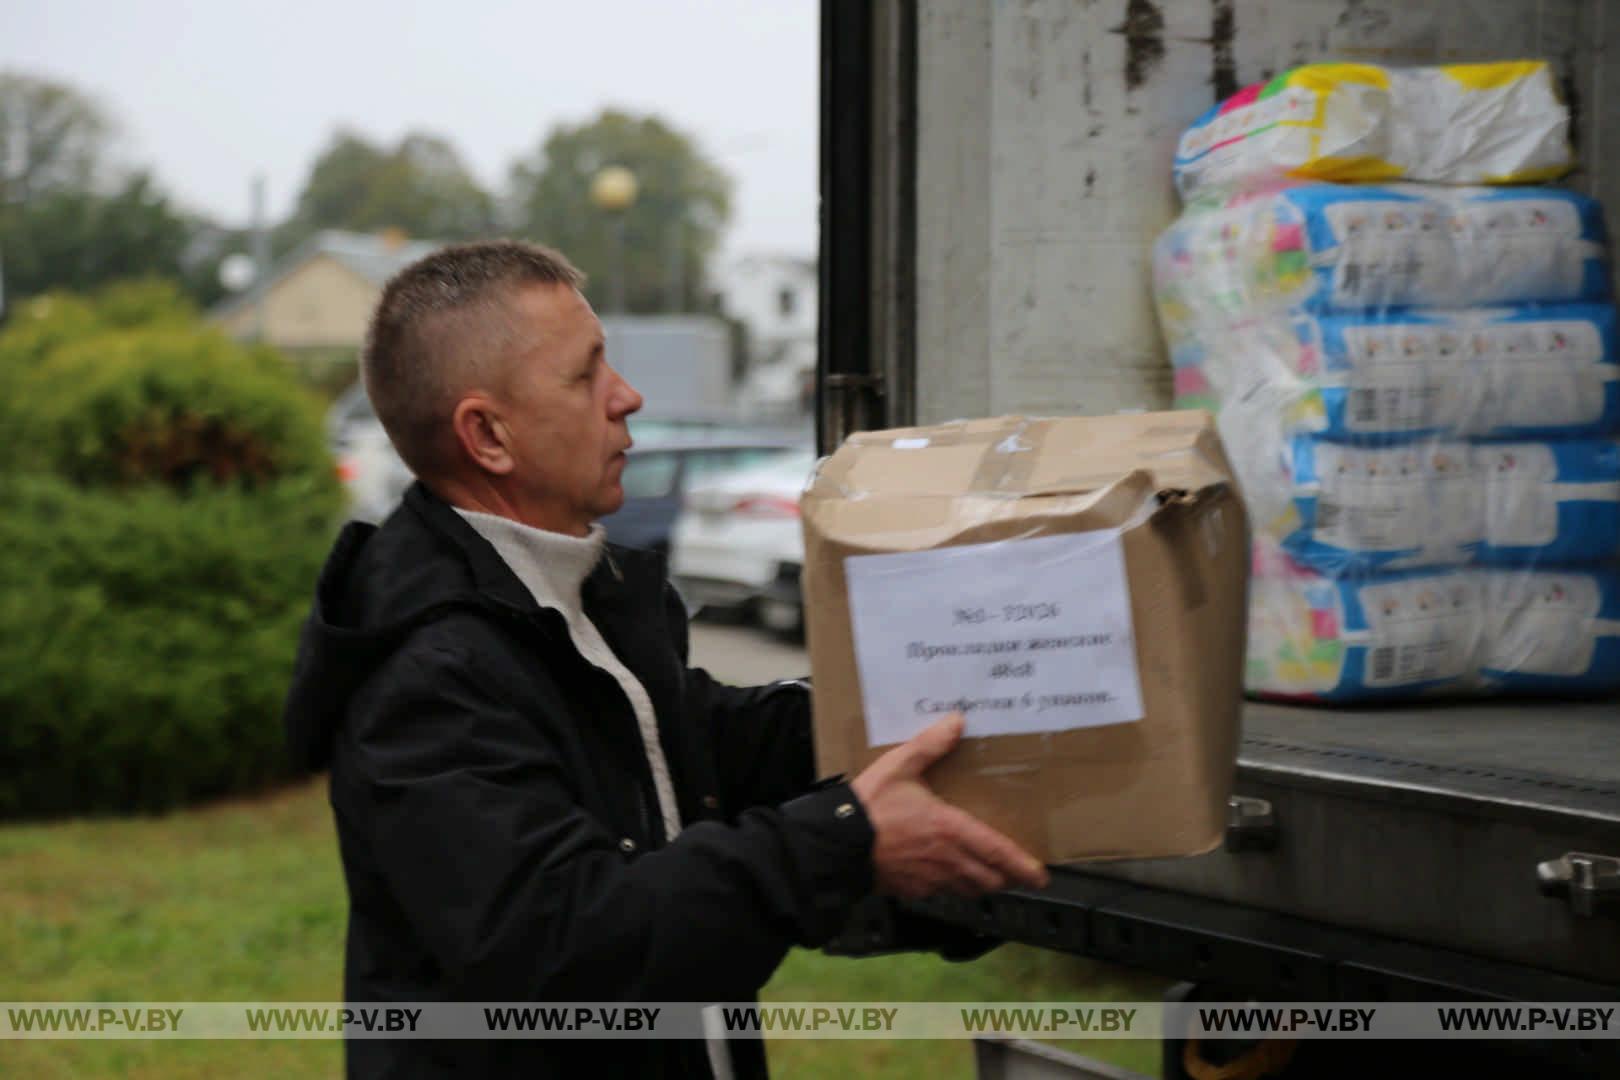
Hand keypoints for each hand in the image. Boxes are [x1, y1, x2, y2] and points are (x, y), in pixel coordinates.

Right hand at [850, 713, 1049, 900]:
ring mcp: (928, 880)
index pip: (998, 853)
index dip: (1023, 866)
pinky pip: (940, 893)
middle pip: (989, 879)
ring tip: (984, 871)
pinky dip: (950, 886)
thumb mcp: (900, 765)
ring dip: (981, 882)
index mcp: (950, 830)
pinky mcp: (910, 890)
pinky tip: (942, 872)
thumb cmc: (870, 805)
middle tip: (1014, 869)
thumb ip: (931, 745)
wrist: (836, 843)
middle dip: (1006, 876)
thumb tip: (957, 722)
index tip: (1041, 875)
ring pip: (968, 890)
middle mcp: (946, 860)